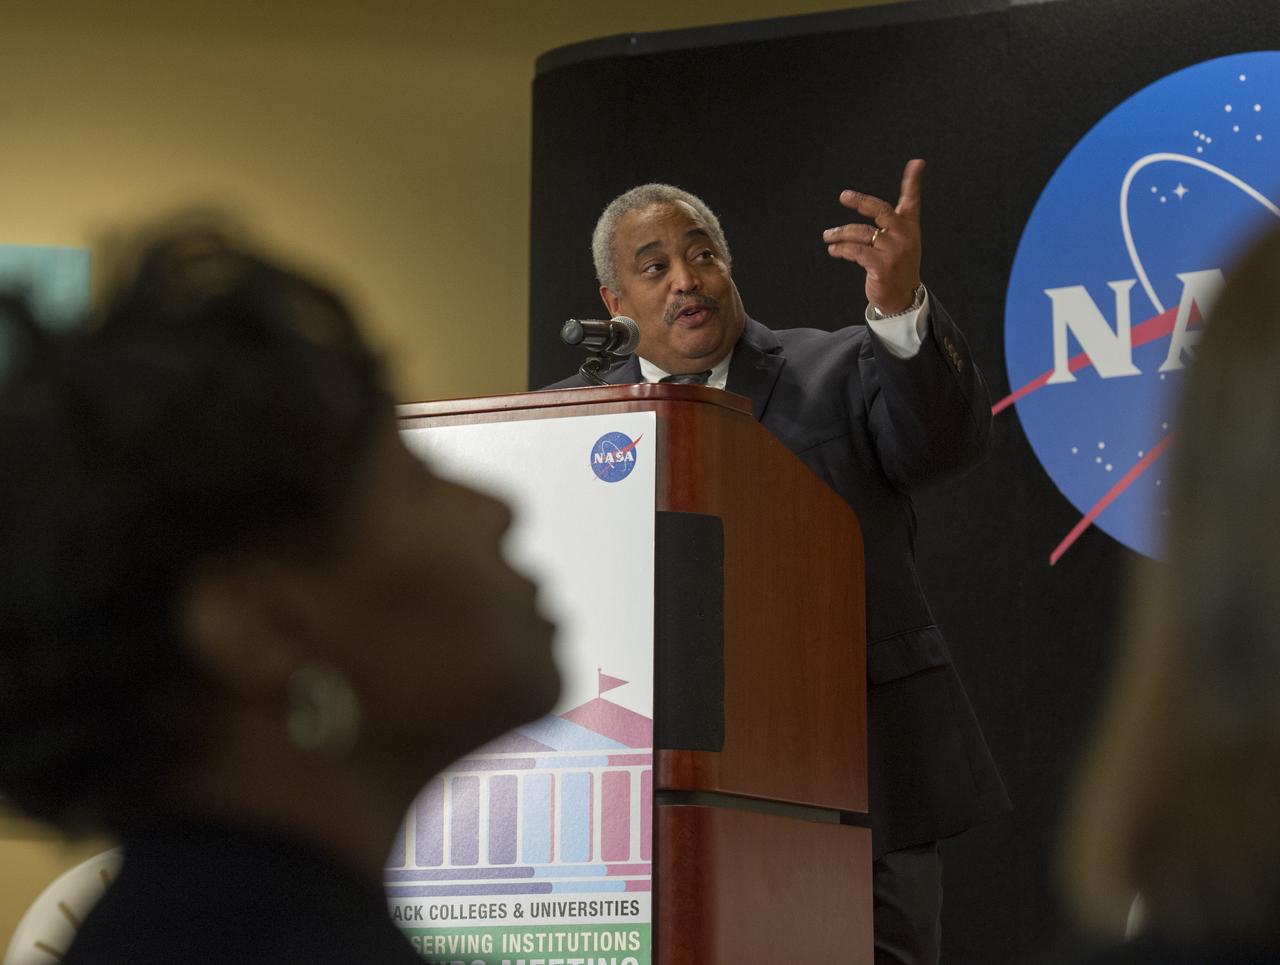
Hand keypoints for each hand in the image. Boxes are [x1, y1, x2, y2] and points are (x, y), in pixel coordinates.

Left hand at [822, 158, 923, 314]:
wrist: (902, 298)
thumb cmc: (897, 267)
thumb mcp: (900, 242)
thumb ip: (889, 222)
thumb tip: (865, 203)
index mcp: (909, 227)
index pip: (912, 200)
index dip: (913, 181)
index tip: (916, 162)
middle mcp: (903, 236)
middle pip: (879, 210)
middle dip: (860, 201)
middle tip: (844, 196)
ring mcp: (894, 251)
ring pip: (860, 233)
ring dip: (840, 234)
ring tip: (828, 236)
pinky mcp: (882, 266)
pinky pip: (856, 251)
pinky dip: (841, 250)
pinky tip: (834, 250)